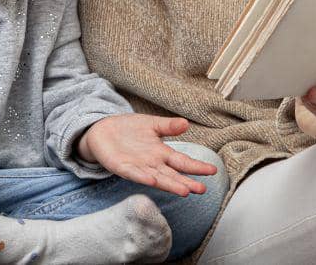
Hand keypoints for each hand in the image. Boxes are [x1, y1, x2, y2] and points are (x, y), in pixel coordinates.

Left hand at [77, 114, 216, 196]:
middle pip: (172, 175)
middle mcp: (152, 164)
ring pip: (157, 178)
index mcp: (161, 153)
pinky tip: (152, 180)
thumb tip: (186, 123)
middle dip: (186, 182)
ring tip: (184, 191)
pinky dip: (143, 177)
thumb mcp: (151, 124)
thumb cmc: (129, 129)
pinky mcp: (121, 167)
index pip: (182, 161)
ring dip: (170, 185)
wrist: (102, 129)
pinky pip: (133, 173)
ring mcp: (137, 167)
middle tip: (202, 190)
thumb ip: (168, 126)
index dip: (196, 166)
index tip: (213, 170)